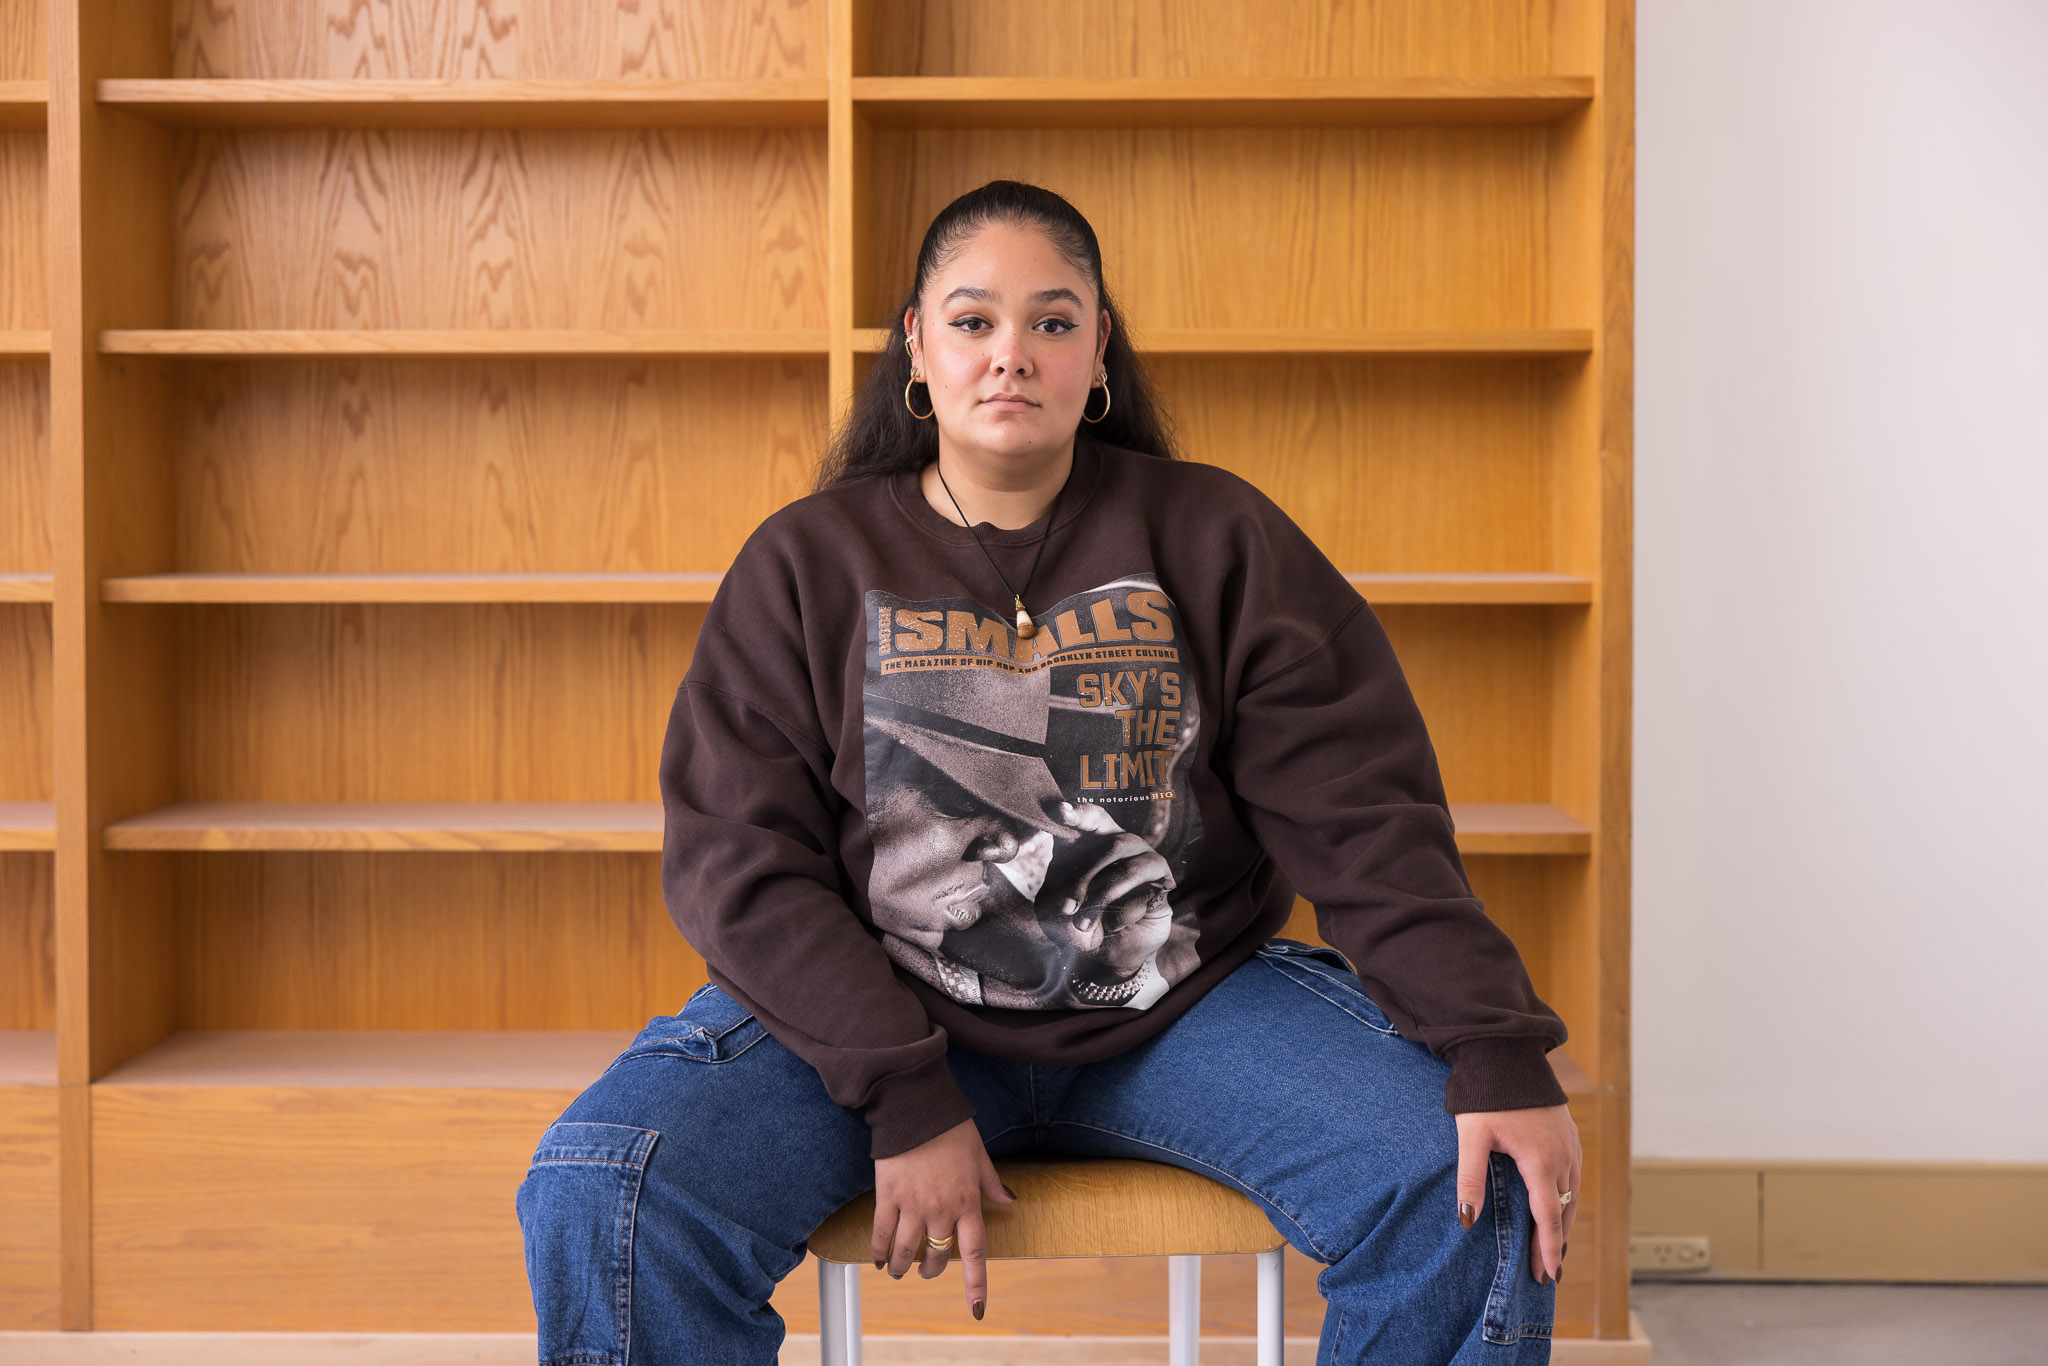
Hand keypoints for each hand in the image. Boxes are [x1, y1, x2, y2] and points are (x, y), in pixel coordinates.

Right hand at [870, 1117, 1017, 1320]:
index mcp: (968, 1201)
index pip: (974, 1252)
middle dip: (931, 1269)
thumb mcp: (980, 1154)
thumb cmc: (951, 1127)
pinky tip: (876, 1259)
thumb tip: (1009, 1200)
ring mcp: (913, 1205)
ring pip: (905, 1250)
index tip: (977, 1310)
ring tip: (897, 1271)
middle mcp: (942, 1209)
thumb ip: (992, 1182)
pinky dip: (877, 1250)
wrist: (916, 1107)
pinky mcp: (888, 1196)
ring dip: (900, 1266)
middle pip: (936, 1256)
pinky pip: (881, 1233)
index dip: (976, 1284)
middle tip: (926, 1271)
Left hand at [1041, 799, 1173, 968]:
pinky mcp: (1164, 888)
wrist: (1102, 956)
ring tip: (1084, 924)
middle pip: (1111, 845)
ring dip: (1101, 901)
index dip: (1080, 813)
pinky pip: (1144, 897)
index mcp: (1096, 841)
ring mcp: (1149, 864)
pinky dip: (1121, 917)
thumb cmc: (1078, 923)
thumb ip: (1056, 886)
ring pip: (1127, 871)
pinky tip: (1112, 926)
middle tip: (1067, 908)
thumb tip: (1067, 881)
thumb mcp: (1055, 907)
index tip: (1062, 812)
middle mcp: (1126, 845)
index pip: (1093, 817)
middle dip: (1085, 880)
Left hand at [1454, 1104, 1580, 1284]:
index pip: (1548, 1216)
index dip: (1548, 1248)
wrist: (1507, 1054)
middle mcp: (1563, 1156)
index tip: (1547, 1274)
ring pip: (1572, 1194)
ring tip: (1554, 1248)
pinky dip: (1568, 1198)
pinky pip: (1574, 1176)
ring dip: (1563, 1222)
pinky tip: (1559, 1207)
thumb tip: (1467, 1221)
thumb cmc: (1487, 1095)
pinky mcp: (1569, 1135)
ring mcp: (1570, 1145)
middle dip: (1556, 1243)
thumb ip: (1470, 1179)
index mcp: (1540, 1160)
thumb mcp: (1471, 1137)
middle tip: (1546, 1272)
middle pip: (1563, 1211)